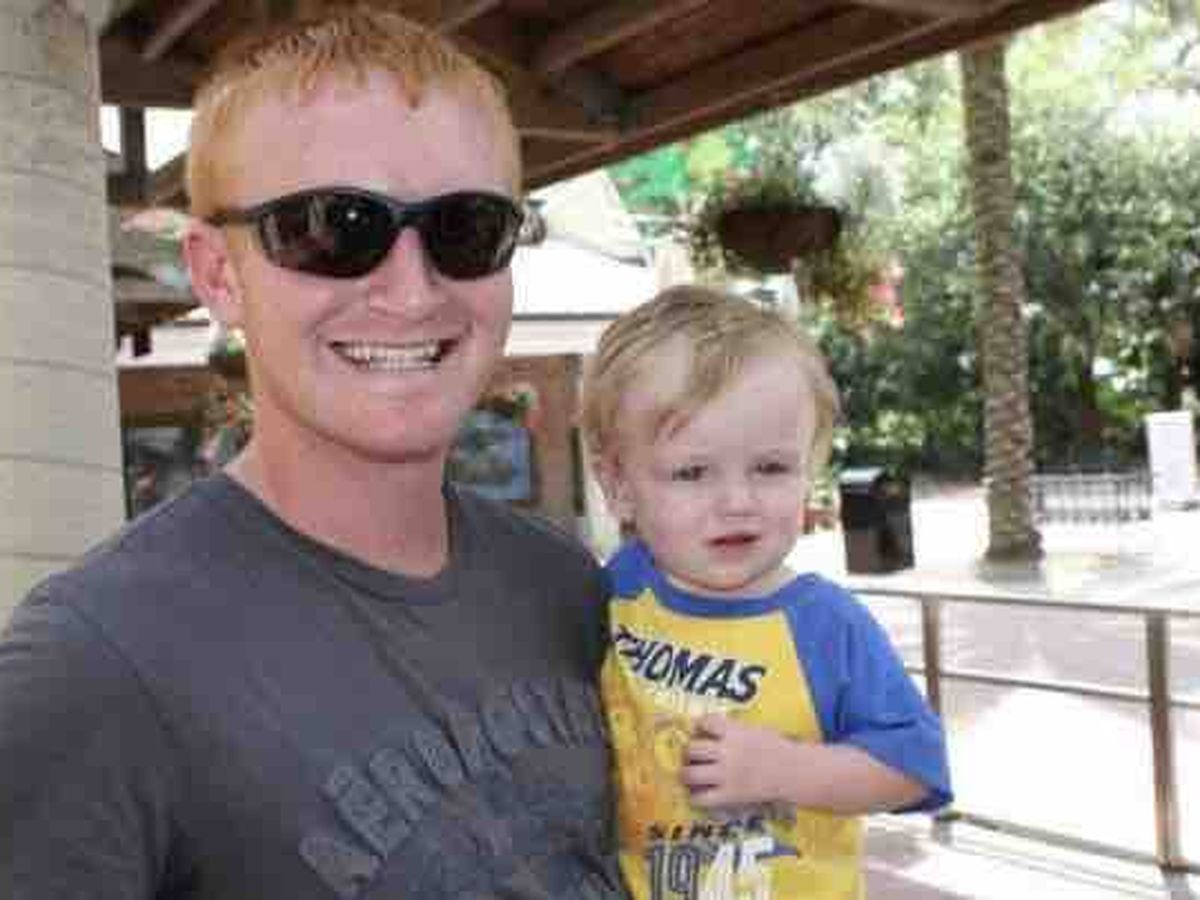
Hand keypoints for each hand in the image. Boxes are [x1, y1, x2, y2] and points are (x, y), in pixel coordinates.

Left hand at [680, 713, 802, 809]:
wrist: (794, 771)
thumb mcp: (755, 729)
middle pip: (692, 748)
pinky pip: (701, 798)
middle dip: (689, 752)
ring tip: (691, 775)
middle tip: (693, 757)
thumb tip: (710, 727)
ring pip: (690, 774)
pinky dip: (696, 797)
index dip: (699, 726)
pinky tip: (700, 794)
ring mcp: (726, 775)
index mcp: (733, 732)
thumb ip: (732, 729)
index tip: (700, 730)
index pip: (704, 721)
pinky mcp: (730, 795)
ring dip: (687, 774)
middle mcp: (726, 752)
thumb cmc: (776, 748)